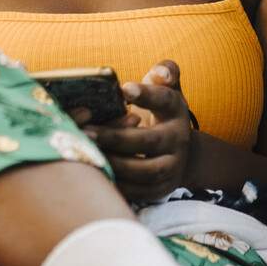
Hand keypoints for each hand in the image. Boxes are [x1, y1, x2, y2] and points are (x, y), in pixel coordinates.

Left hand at [85, 61, 193, 202]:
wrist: (180, 153)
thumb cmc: (159, 114)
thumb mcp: (165, 90)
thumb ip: (165, 73)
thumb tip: (161, 73)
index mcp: (176, 111)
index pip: (165, 100)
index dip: (146, 94)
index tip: (123, 89)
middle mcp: (178, 140)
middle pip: (149, 141)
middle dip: (116, 137)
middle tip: (86, 132)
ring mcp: (171, 167)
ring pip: (144, 172)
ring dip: (114, 163)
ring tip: (87, 154)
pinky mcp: (160, 190)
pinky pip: (137, 192)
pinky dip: (117, 185)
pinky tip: (95, 173)